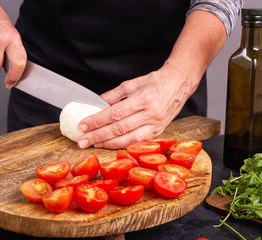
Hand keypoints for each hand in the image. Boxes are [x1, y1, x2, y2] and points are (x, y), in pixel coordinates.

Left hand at [77, 62, 195, 148]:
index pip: (115, 113)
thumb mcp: (132, 83)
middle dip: (98, 136)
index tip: (83, 125)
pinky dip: (122, 144)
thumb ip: (113, 95)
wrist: (179, 84)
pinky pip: (138, 142)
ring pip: (129, 139)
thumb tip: (95, 104)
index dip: (97, 121)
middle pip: (120, 129)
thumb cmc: (155, 82)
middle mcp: (151, 114)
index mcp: (143, 98)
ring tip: (93, 144)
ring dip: (108, 143)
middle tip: (82, 141)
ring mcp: (156, 125)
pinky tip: (110, 144)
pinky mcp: (159, 132)